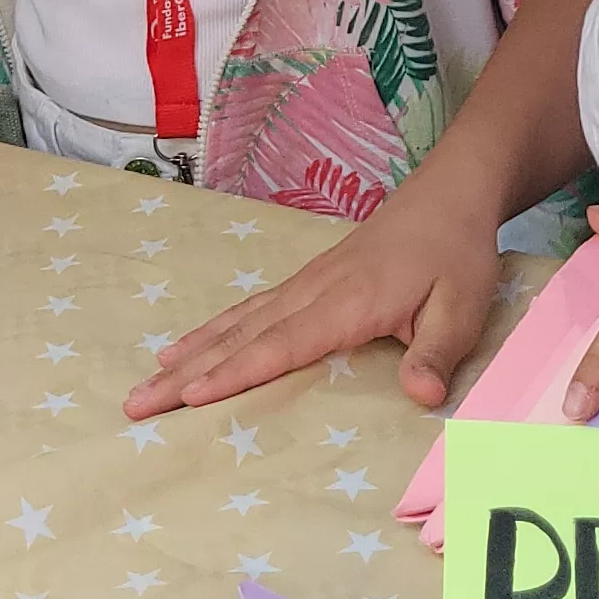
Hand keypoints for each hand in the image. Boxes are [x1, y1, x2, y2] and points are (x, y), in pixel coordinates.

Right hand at [125, 168, 507, 417]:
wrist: (448, 195)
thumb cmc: (456, 255)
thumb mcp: (463, 306)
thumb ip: (437, 352)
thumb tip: (420, 396)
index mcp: (347, 302)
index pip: (281, 345)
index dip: (235, 372)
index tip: (191, 397)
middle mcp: (313, 291)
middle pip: (239, 337)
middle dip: (187, 374)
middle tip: (136, 403)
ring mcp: (304, 284)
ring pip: (235, 323)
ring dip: (188, 355)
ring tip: (147, 382)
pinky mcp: (305, 282)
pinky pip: (247, 311)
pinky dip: (212, 332)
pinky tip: (187, 348)